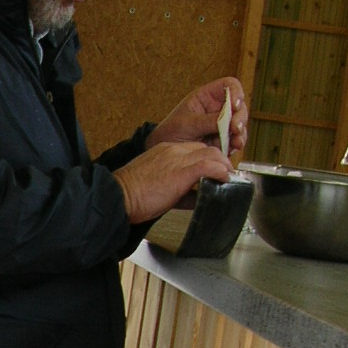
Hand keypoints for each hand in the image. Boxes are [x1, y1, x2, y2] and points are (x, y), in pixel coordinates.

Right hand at [112, 140, 233, 224]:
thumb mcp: (155, 186)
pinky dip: (221, 172)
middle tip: (226, 175)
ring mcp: (179, 159)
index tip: (213, 171)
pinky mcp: (183, 171)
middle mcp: (173, 150)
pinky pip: (210, 166)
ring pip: (212, 154)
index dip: (207, 159)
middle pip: (206, 148)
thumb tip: (195, 199)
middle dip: (219, 161)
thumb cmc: (131, 196)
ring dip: (224, 166)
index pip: (194, 149)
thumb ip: (177, 189)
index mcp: (164, 151)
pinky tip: (224, 180)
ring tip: (228, 179)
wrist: (118, 197)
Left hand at [147, 77, 247, 156]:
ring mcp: (222, 123)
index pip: (229, 85)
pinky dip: (235, 145)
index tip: (235, 105)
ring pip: (240, 124)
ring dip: (241, 134)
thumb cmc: (171, 131)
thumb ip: (207, 121)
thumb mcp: (187, 124)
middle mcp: (217, 108)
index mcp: (207, 96)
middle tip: (235, 129)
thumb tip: (227, 120)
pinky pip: (235, 140)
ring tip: (236, 143)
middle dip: (240, 118)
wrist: (164, 150)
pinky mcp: (223, 138)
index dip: (236, 92)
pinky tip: (231, 149)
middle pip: (239, 106)